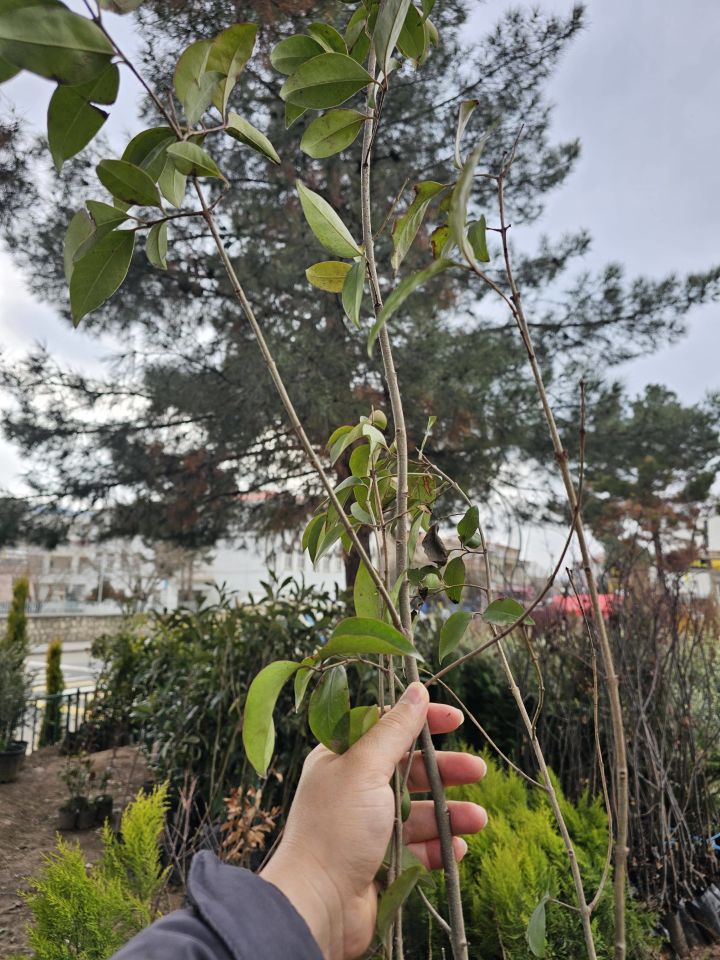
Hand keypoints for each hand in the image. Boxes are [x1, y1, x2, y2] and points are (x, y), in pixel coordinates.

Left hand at [260, 682, 486, 959]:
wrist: (317, 904)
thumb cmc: (336, 828)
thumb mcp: (366, 767)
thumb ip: (395, 729)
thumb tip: (417, 689)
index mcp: (343, 759)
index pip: (387, 728)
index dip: (421, 721)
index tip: (456, 720)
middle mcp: (355, 789)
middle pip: (409, 770)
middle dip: (445, 771)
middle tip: (478, 772)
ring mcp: (368, 828)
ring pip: (418, 811)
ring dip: (449, 812)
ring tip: (478, 820)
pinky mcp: (381, 862)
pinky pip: (418, 848)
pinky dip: (439, 846)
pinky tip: (458, 847)